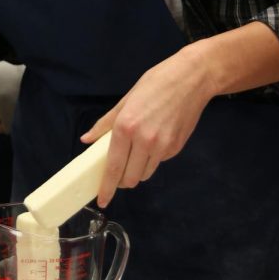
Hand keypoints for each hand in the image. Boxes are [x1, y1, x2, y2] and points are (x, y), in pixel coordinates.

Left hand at [80, 46, 213, 207]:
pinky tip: (155, 140)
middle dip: (122, 180)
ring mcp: (162, 146)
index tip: (102, 201)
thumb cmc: (156, 83)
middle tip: (118, 171)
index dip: (106, 187)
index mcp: (126, 127)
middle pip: (130, 178)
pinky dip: (152, 158)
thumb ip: (105, 123)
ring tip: (136, 153)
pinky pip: (159, 162)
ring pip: (145, 174)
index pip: (113, 166)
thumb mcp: (126, 99)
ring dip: (137, 171)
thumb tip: (87, 140)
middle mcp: (144, 140)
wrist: (192, 78)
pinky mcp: (176, 148)